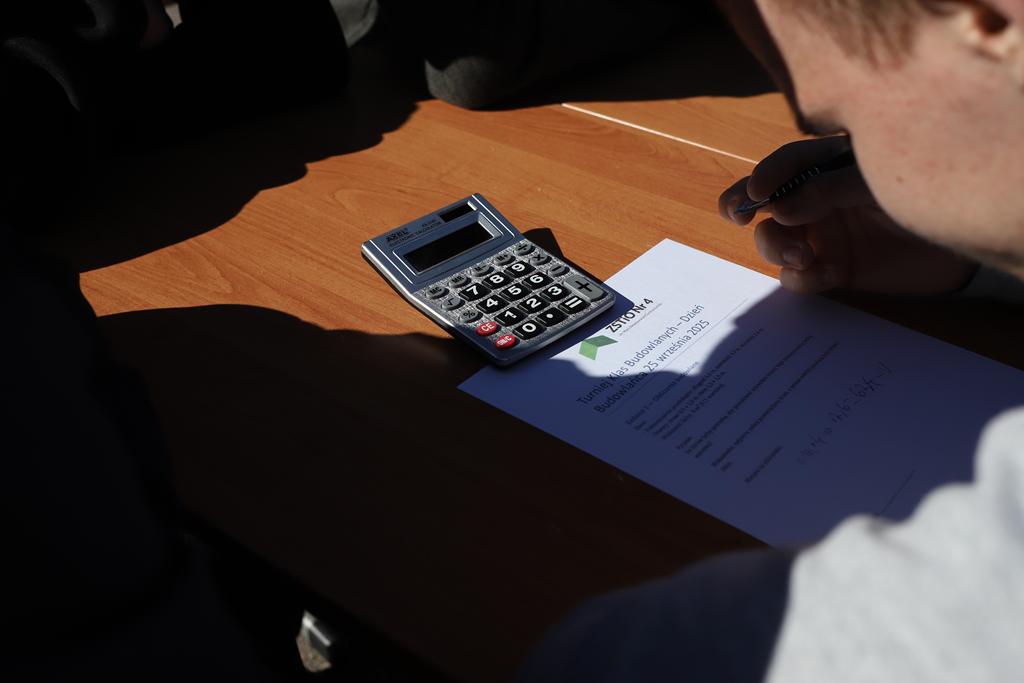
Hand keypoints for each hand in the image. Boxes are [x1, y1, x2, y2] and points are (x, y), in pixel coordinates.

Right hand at [719, 136, 976, 295]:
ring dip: (777, 248)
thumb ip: (829, 191)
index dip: (766, 175)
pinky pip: (799, 275)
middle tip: (738, 216)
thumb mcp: (878, 184)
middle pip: (767, 202)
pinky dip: (800, 278)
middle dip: (745, 207)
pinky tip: (818, 275)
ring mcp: (824, 234)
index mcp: (832, 166)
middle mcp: (819, 199)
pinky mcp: (833, 268)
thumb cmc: (925, 197)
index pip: (788, 163)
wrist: (964, 250)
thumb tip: (779, 207)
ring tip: (803, 257)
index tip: (756, 194)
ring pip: (776, 240)